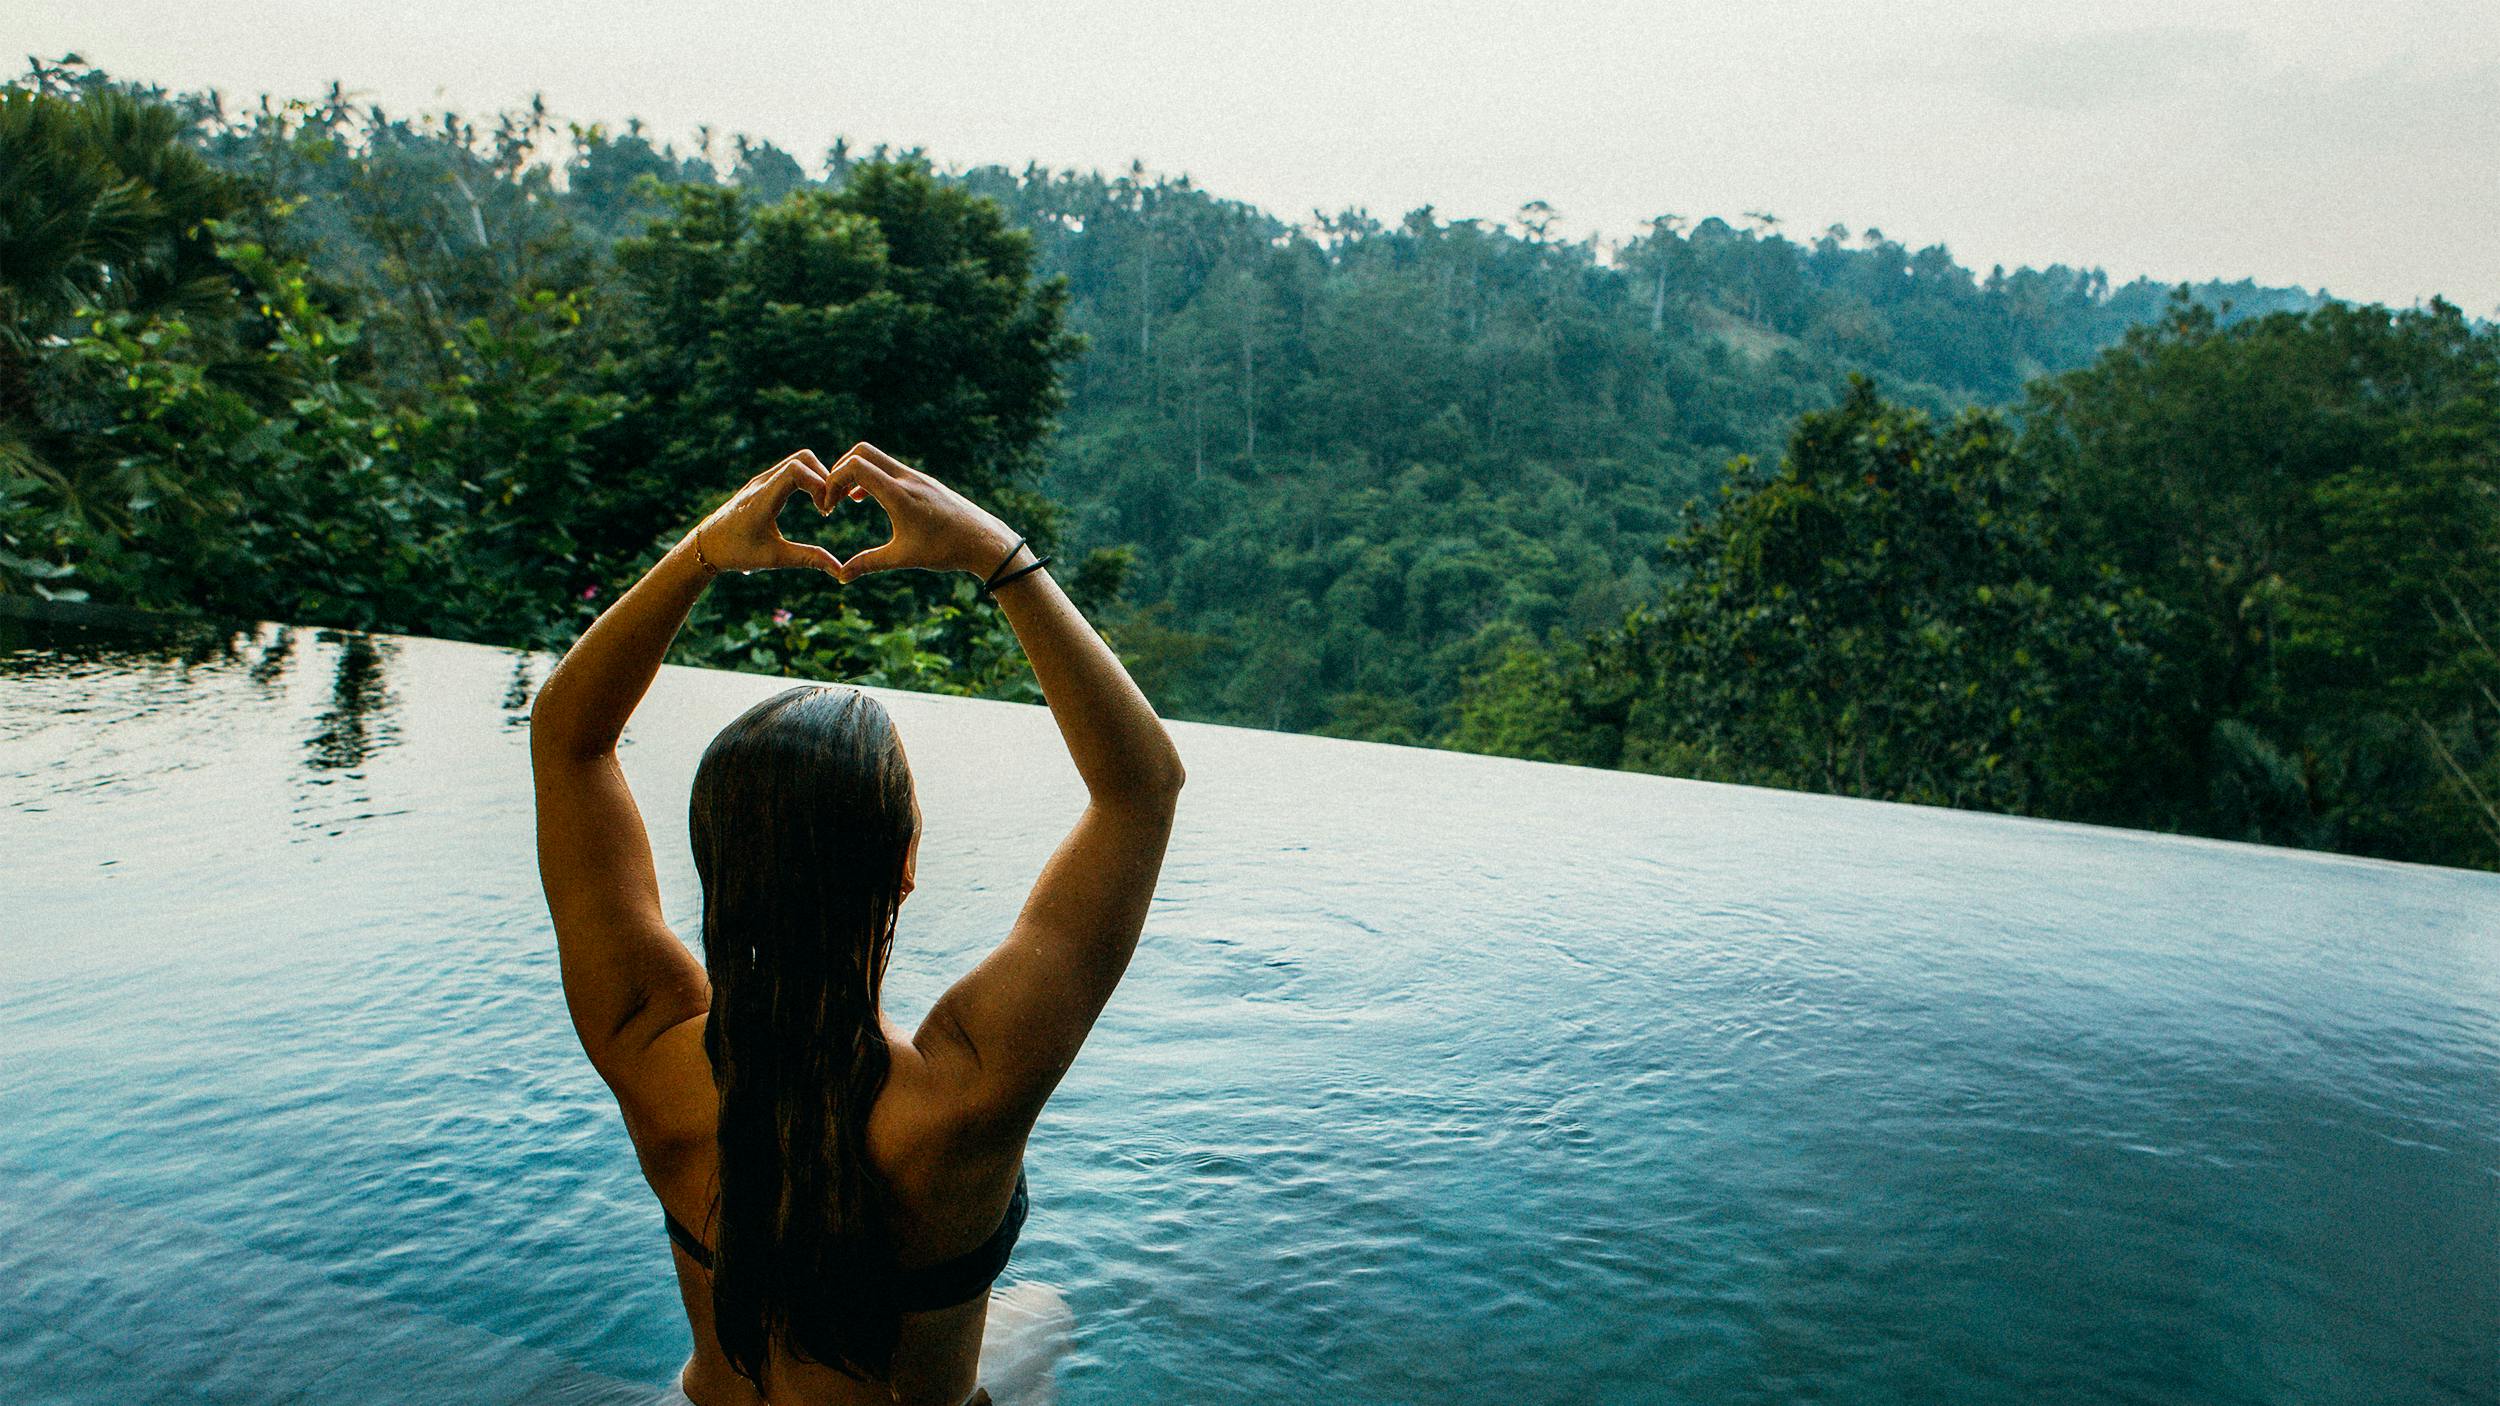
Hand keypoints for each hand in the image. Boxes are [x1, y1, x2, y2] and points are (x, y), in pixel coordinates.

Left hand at [691, 451, 842, 576]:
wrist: (705, 545)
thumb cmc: (737, 553)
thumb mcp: (774, 558)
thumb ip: (808, 559)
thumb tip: (840, 570)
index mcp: (762, 500)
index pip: (796, 470)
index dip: (819, 484)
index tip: (825, 511)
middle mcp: (761, 483)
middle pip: (803, 458)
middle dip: (824, 478)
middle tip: (828, 506)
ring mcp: (761, 480)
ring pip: (798, 461)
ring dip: (817, 478)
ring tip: (823, 507)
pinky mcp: (762, 482)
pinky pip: (790, 469)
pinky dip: (807, 480)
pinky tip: (812, 503)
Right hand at [823, 442, 1020, 581]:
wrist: (985, 541)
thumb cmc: (945, 550)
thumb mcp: (903, 558)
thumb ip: (868, 564)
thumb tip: (840, 577)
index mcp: (899, 493)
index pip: (854, 466)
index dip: (832, 481)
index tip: (828, 506)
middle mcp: (907, 478)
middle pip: (862, 452)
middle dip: (840, 470)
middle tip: (832, 497)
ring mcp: (917, 477)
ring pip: (877, 459)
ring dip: (856, 473)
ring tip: (846, 500)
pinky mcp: (924, 482)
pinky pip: (890, 468)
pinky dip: (872, 477)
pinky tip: (867, 499)